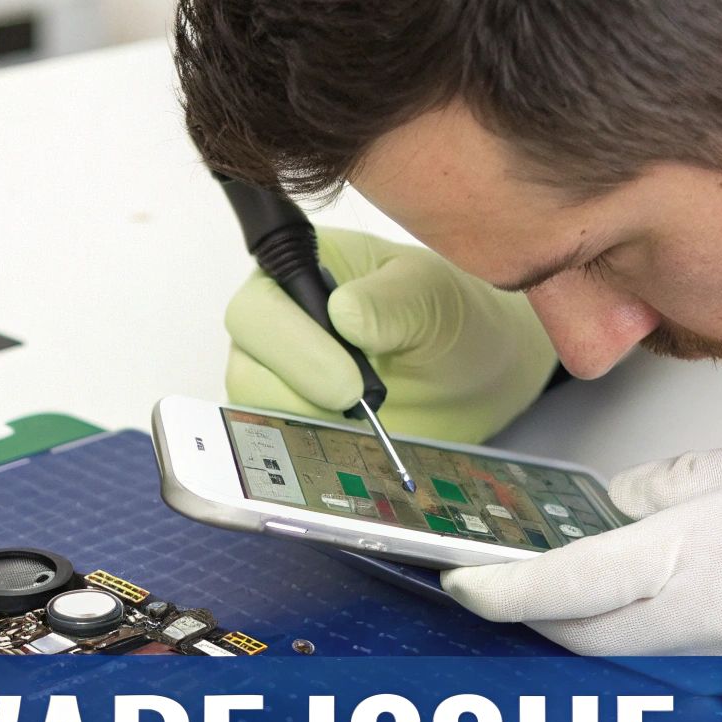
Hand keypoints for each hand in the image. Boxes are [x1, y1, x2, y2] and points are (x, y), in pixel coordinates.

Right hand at [224, 229, 557, 442]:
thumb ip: (390, 301)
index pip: (258, 311)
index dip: (293, 347)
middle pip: (247, 368)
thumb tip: (343, 313)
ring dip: (314, 423)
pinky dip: (317, 449)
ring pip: (259, 415)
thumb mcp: (431, 295)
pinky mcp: (294, 423)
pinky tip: (359, 439)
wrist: (475, 374)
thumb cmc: (449, 317)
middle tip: (364, 402)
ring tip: (370, 415)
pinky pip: (282, 447)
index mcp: (296, 271)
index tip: (350, 379)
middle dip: (303, 393)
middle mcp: (274, 325)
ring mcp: (278, 379)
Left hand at [443, 435, 721, 719]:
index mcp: (716, 546)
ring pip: (638, 663)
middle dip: (545, 617)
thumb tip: (619, 506)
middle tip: (529, 586)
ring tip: (649, 584)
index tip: (466, 585)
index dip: (506, 591)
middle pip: (585, 640)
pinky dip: (685, 647)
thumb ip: (685, 483)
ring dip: (617, 630)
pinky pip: (697, 680)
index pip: (576, 582)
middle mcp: (718, 621)